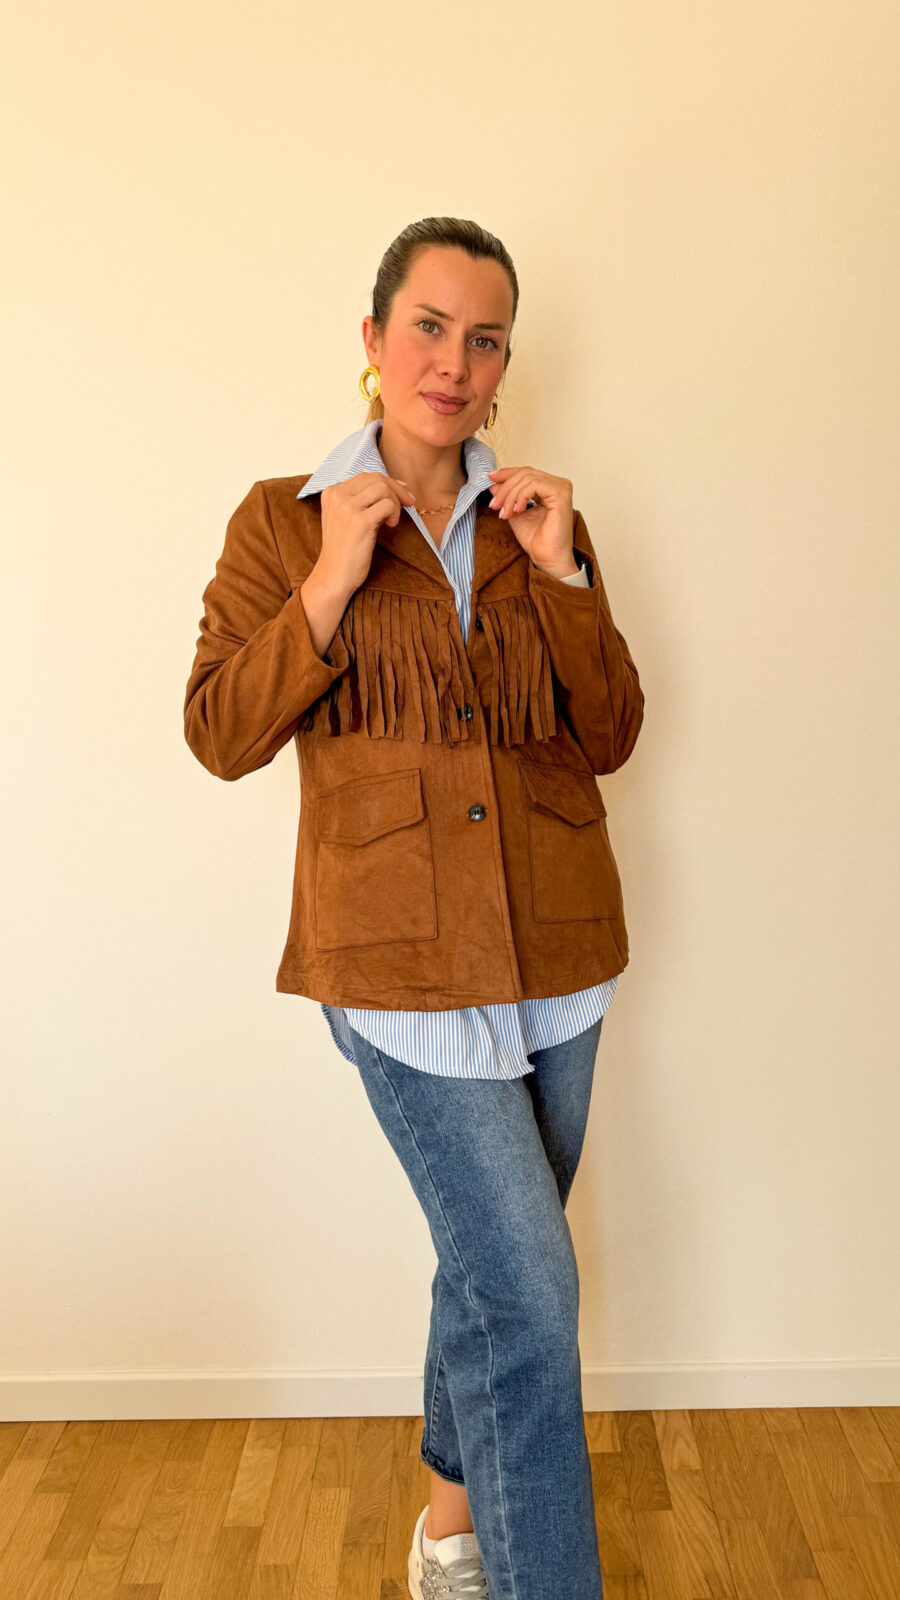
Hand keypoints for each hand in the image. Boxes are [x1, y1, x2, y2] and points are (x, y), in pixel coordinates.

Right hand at [318, 471, 416, 594]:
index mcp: (331, 493)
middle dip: (396, 490)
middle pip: (376, 479)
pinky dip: (394, 514)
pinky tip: (390, 526)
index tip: (402, 494)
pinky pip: (388, 505)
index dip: (388, 483)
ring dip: (395, 503)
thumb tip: (395, 485)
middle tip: (409, 503)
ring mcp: (347, 508)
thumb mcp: (346, 518)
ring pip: (383, 488)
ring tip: (391, 520)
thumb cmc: (344, 551)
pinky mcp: (359, 521)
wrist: (334, 576)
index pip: (366, 477)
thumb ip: (362, 501)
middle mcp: (337, 496)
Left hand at [486, 467, 577, 577]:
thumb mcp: (515, 513)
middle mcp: (558, 485)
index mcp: (549, 487)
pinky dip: (521, 496)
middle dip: (505, 488)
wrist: (547, 558)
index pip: (526, 472)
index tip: (490, 478)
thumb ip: (507, 497)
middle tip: (495, 505)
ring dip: (510, 495)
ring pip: (527, 478)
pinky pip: (534, 485)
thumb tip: (493, 483)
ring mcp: (562, 488)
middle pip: (525, 473)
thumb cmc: (537, 541)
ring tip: (505, 513)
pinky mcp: (561, 494)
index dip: (507, 473)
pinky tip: (517, 510)